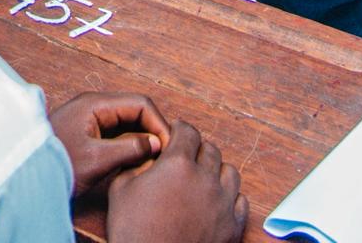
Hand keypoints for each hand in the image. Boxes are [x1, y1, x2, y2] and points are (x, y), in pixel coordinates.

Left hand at [48, 92, 165, 196]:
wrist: (26, 175)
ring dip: (143, 137)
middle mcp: (93, 106)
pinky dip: (131, 143)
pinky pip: (118, 132)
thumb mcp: (97, 160)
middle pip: (135, 110)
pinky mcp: (88, 132)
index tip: (169, 145)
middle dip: (153, 129)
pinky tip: (138, 159)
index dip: (158, 123)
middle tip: (166, 154)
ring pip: (127, 122)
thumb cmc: (56, 165)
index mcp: (94, 104)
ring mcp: (90, 118)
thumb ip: (129, 149)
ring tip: (155, 158)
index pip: (139, 103)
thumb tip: (156, 143)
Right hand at [106, 118, 247, 242]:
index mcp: (177, 165)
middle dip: (197, 148)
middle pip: (210, 149)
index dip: (179, 129)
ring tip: (202, 177)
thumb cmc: (135, 232)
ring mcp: (223, 203)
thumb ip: (137, 163)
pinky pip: (240, 200)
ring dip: (216, 169)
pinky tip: (215, 200)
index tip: (175, 133)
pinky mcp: (233, 226)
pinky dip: (229, 196)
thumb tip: (147, 154)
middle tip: (186, 155)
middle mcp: (205, 179)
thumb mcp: (121, 189)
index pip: (188, 131)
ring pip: (229, 172)